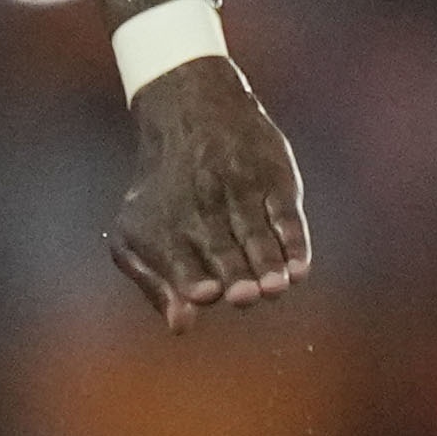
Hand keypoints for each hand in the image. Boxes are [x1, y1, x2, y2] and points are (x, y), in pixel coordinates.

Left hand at [105, 61, 308, 326]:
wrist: (192, 109)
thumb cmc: (164, 192)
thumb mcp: (136, 232)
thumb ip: (153, 282)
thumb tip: (180, 327)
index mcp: (165, 223)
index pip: (179, 257)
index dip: (191, 276)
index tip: (205, 295)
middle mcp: (202, 205)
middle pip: (221, 248)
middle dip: (233, 273)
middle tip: (244, 297)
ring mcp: (240, 189)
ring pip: (255, 232)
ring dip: (266, 262)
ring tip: (276, 288)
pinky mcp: (274, 177)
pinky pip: (286, 213)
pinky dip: (293, 240)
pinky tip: (300, 267)